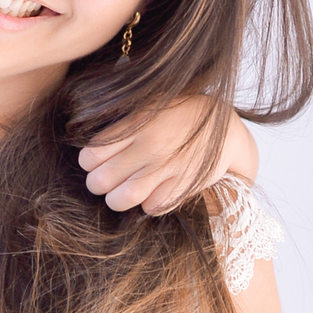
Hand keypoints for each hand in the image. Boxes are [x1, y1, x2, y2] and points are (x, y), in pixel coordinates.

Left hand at [79, 100, 258, 214]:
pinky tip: (149, 195)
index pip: (91, 155)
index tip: (96, 163)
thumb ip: (120, 120)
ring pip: (123, 199)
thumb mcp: (149, 105)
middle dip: (98, 185)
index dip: (88, 164)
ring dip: (116, 200)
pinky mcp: (184, 185)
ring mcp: (167, 167)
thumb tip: (87, 134)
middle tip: (105, 182)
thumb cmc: (179, 115)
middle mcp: (149, 146)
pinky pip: (152, 207)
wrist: (225, 127)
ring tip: (121, 194)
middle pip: (101, 180)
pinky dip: (147, 205)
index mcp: (136, 125)